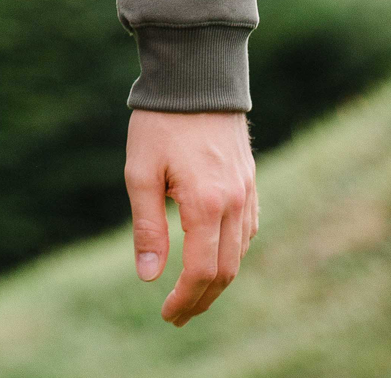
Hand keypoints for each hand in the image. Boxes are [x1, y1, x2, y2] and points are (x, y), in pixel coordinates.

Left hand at [125, 108, 258, 325]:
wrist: (196, 75)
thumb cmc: (160, 121)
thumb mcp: (140, 171)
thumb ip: (146, 226)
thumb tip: (149, 277)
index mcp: (206, 204)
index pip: (202, 272)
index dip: (185, 299)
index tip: (167, 314)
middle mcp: (234, 203)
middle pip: (225, 271)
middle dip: (201, 298)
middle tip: (177, 315)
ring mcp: (247, 192)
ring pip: (240, 254)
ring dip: (218, 280)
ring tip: (192, 293)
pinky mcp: (250, 180)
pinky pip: (247, 230)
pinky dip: (232, 252)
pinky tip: (214, 256)